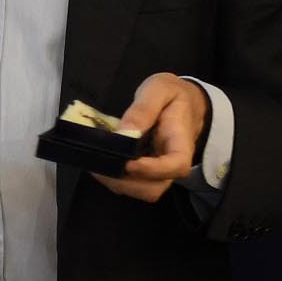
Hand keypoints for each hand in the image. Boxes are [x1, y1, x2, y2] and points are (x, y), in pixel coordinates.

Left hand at [92, 72, 210, 203]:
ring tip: (96, 161)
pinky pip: (131, 184)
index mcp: (181, 142)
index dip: (152, 170)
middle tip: (102, 162)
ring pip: (141, 191)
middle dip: (126, 182)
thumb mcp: (160, 89)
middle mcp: (172, 163)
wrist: (184, 101)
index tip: (129, 163)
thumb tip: (123, 134)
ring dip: (116, 182)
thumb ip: (143, 109)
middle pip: (154, 188)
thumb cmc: (172, 94)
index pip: (176, 165)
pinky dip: (113, 178)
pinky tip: (101, 160)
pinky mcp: (146, 172)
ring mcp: (159, 171)